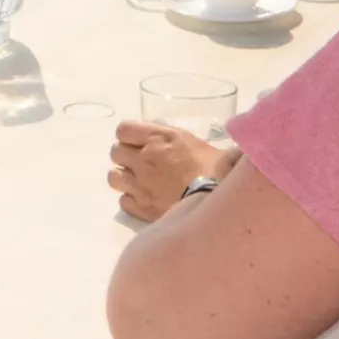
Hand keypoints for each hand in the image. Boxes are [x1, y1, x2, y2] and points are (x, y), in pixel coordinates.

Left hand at [108, 121, 229, 221]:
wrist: (216, 204)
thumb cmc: (220, 173)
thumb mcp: (210, 148)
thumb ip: (200, 145)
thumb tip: (226, 146)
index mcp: (159, 138)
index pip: (123, 130)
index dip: (129, 135)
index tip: (139, 141)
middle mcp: (144, 159)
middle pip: (115, 152)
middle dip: (125, 156)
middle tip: (142, 163)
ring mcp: (140, 184)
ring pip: (113, 177)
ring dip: (124, 178)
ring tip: (139, 182)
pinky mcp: (141, 208)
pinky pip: (124, 201)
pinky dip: (132, 200)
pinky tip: (145, 200)